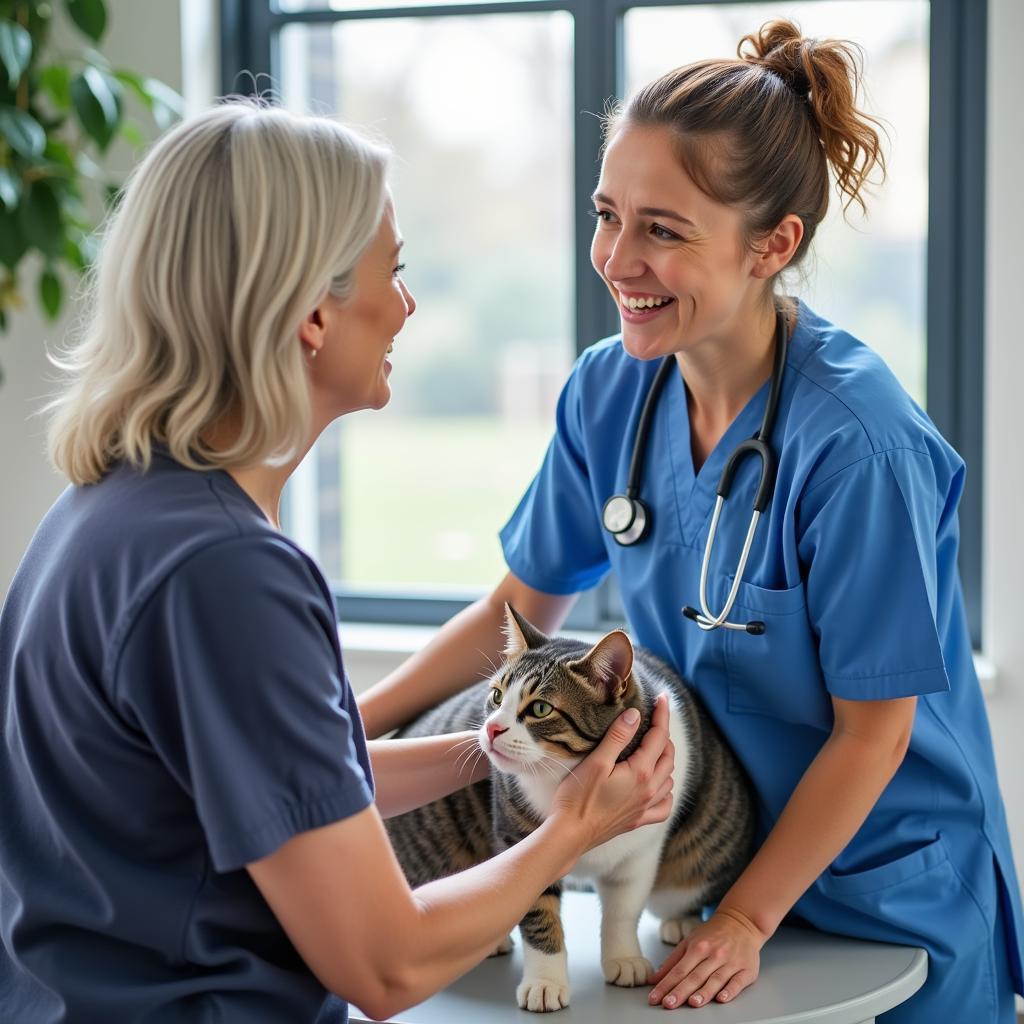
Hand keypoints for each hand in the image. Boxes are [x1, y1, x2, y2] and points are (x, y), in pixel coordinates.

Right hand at [550, 692, 673, 851]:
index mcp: (641, 773)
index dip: (662, 715)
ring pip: (669, 779)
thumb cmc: (578, 797)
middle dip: (664, 735)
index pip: (659, 737)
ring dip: (665, 760)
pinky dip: (666, 791)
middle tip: (654, 720)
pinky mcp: (638, 820)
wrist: (570, 834)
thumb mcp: (596, 762)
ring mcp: (645, 808)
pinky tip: (657, 786)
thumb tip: (635, 715)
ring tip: (653, 747)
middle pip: (668, 756)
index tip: (662, 698)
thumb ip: (618, 737)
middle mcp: (649, 791)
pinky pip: (664, 805)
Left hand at [648, 907, 766, 1008]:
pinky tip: (722, 999)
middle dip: (680, 991)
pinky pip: (738, 982)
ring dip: (704, 992)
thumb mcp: (689, 941)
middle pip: (695, 976)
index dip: (666, 985)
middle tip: (668, 1004)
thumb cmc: (712, 934)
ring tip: (692, 1003)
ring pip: (715, 980)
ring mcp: (730, 962)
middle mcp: (713, 954)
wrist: (741, 922)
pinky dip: (730, 991)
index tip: (655, 998)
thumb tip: (654, 979)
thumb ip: (672, 961)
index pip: (679, 970)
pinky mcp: (746, 970)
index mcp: (697, 947)